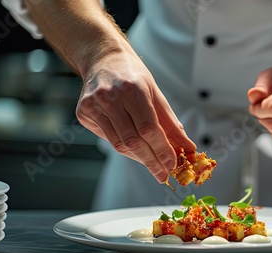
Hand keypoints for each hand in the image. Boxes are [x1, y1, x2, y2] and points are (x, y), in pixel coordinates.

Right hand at [75, 51, 195, 182]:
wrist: (103, 59)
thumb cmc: (133, 76)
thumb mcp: (156, 94)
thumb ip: (171, 124)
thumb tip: (187, 148)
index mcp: (132, 89)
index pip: (149, 129)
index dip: (162, 150)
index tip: (172, 165)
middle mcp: (110, 97)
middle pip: (133, 140)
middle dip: (151, 161)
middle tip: (163, 174)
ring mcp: (94, 106)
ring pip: (119, 144)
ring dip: (139, 158)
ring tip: (153, 164)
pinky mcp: (84, 113)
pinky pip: (109, 139)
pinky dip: (125, 148)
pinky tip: (136, 148)